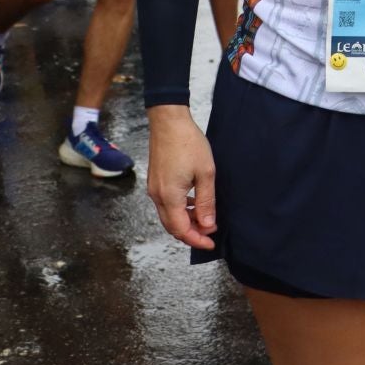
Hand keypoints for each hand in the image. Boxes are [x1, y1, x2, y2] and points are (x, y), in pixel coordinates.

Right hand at [147, 108, 217, 250]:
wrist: (169, 121)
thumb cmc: (188, 143)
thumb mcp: (206, 173)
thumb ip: (206, 201)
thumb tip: (207, 224)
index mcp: (170, 196)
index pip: (181, 229)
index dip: (196, 240)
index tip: (211, 243)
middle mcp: (157, 196)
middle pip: (172, 226)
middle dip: (191, 233)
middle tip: (209, 233)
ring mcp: (154, 189)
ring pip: (168, 216)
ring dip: (185, 221)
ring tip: (205, 218)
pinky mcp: (155, 182)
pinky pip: (166, 204)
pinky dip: (180, 210)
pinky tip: (194, 203)